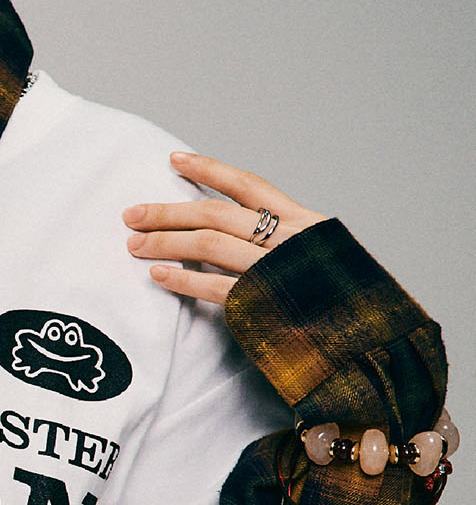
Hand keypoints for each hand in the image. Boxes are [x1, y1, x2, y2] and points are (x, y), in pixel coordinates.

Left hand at [122, 150, 327, 305]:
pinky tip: (158, 276)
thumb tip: (236, 231)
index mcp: (304, 222)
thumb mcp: (318, 256)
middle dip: (169, 212)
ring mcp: (278, 270)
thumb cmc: (340, 301)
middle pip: (216, 213)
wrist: (372, 344)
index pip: (248, 185)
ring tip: (135, 245)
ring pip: (210, 244)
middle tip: (132, 215)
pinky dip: (183, 280)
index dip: (209, 170)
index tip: (174, 160)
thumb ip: (283, 241)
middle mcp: (290, 239)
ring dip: (166, 242)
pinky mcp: (267, 303)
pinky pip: (215, 286)